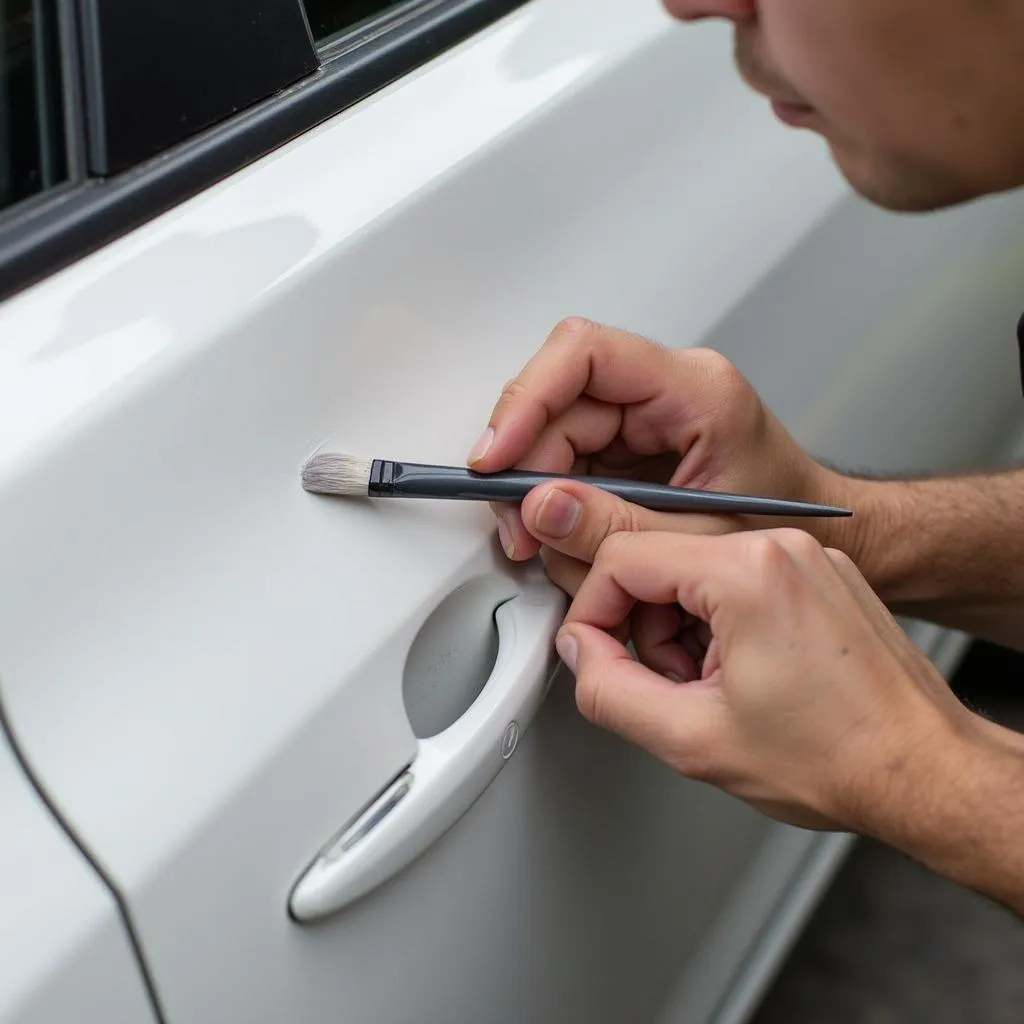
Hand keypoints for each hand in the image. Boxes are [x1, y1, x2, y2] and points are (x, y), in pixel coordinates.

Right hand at [468, 318, 850, 564]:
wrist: (822, 536)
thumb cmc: (788, 523)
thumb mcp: (700, 536)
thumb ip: (615, 524)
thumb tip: (538, 508)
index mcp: (695, 389)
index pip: (585, 355)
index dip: (527, 400)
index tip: (498, 456)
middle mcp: (665, 390)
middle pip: (558, 400)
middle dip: (526, 467)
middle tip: (519, 529)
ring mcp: (646, 414)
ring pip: (555, 433)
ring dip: (539, 492)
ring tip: (548, 544)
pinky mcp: (633, 443)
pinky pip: (572, 460)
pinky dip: (559, 502)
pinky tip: (569, 536)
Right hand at [553, 527, 979, 834]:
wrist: (923, 771)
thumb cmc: (839, 758)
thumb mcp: (693, 739)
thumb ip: (609, 691)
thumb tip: (581, 654)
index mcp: (749, 571)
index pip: (622, 556)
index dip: (592, 612)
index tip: (594, 652)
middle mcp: (782, 546)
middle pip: (659, 560)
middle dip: (644, 628)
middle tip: (668, 684)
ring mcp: (807, 556)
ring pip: (695, 570)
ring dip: (681, 629)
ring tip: (712, 685)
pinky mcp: (820, 574)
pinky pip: (737, 578)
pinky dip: (720, 623)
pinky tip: (741, 672)